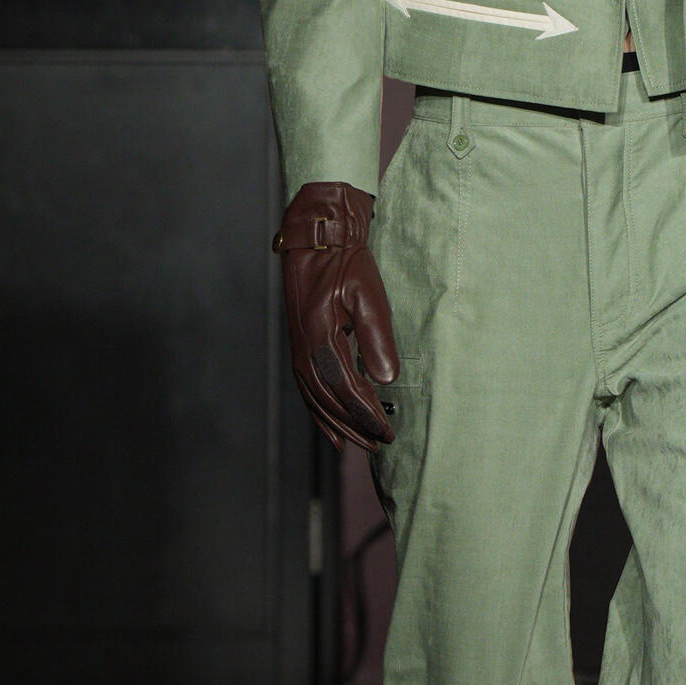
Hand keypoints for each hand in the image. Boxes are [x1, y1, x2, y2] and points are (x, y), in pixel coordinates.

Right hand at [272, 181, 400, 451]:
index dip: (367, 412)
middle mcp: (304, 346)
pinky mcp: (298, 345)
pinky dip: (319, 411)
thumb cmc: (347, 263)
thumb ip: (377, 336)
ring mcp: (297, 347)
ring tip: (357, 445)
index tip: (388, 430)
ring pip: (314, 398)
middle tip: (379, 445)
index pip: (345, 386)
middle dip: (354, 425)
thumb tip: (385, 378)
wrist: (317, 238)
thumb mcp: (368, 294)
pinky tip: (331, 425)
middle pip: (328, 399)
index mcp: (320, 335)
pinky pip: (306, 388)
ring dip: (336, 424)